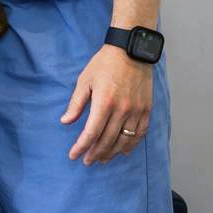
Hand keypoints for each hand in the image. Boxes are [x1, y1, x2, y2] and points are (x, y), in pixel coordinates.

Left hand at [61, 44, 153, 164]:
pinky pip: (139, 134)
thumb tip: (65, 122)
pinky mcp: (146, 110)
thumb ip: (76, 103)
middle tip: (87, 161)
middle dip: (95, 153)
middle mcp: (122, 109)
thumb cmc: (104, 64)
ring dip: (112, 153)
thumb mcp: (84, 80)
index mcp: (104, 102)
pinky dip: (131, 145)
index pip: (91, 133)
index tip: (74, 155)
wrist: (131, 51)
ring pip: (124, 141)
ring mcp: (136, 111)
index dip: (81, 147)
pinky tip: (123, 151)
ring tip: (102, 159)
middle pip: (107, 140)